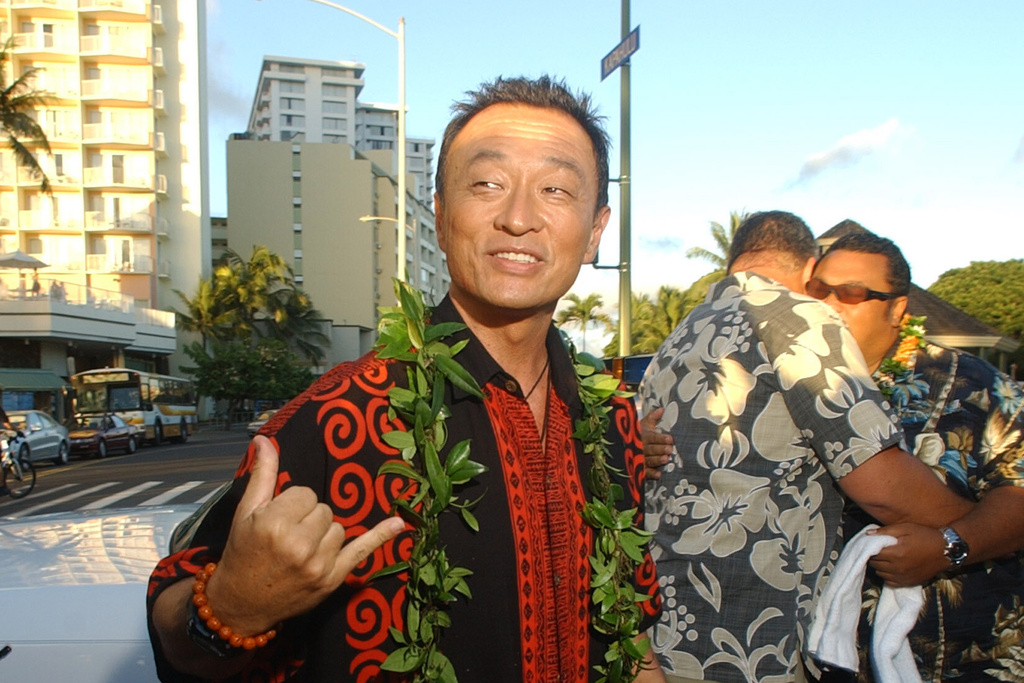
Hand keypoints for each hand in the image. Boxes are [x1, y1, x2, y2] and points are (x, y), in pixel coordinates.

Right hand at [206, 436, 405, 634]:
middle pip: (325, 510)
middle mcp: (300, 544)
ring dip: (324, 535)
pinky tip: (398, 524)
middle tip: (288, 537)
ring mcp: (319, 564)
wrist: (241, 603)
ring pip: (339, 529)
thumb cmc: (242, 553)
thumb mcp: (246, 512)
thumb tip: (263, 439)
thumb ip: (262, 474)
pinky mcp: (332, 579)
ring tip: (300, 550)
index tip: (279, 518)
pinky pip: (361, 551)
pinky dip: (380, 537)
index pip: (306, 494)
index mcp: (276, 524)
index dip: (293, 503)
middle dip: (309, 519)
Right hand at [641, 407, 673, 479]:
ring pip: (648, 460)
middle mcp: (639, 448)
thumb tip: (661, 409)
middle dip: (660, 449)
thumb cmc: (635, 434)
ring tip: (666, 459)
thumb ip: (652, 418)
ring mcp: (637, 459)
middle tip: (669, 449)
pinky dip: (651, 474)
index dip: (660, 438)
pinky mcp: (637, 469)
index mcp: (640, 436)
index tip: (670, 439)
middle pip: (650, 449)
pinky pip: (644, 472)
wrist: (617, 444)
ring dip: (657, 460)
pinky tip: (659, 474)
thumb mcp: (641, 424)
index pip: (651, 437)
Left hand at [868, 523, 948, 586]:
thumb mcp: (905, 528)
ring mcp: (903, 577)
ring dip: (880, 566)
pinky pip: (889, 582)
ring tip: (886, 558)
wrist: (945, 551)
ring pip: (880, 573)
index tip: (874, 543)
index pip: (872, 553)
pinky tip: (892, 567)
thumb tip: (867, 534)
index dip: (871, 547)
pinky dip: (887, 575)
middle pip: (875, 563)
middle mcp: (898, 568)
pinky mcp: (908, 583)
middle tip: (880, 550)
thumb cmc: (925, 536)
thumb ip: (885, 531)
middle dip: (874, 556)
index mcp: (896, 553)